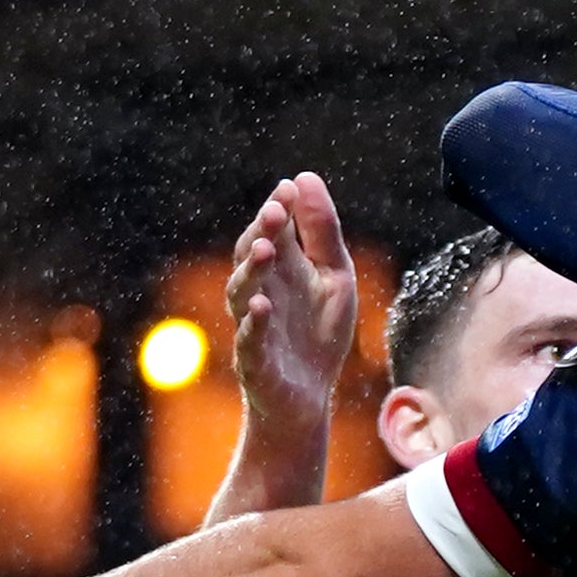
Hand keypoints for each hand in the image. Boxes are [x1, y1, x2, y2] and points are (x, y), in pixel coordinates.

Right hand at [222, 171, 356, 462]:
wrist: (308, 398)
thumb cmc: (318, 333)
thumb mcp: (333, 277)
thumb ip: (321, 232)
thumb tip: (304, 177)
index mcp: (280, 269)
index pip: (271, 231)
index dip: (278, 209)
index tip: (290, 188)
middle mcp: (260, 292)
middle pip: (251, 256)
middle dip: (262, 233)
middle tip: (277, 211)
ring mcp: (253, 326)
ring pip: (242, 293)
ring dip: (253, 271)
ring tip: (266, 250)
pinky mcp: (254, 362)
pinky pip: (248, 340)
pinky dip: (253, 324)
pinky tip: (260, 307)